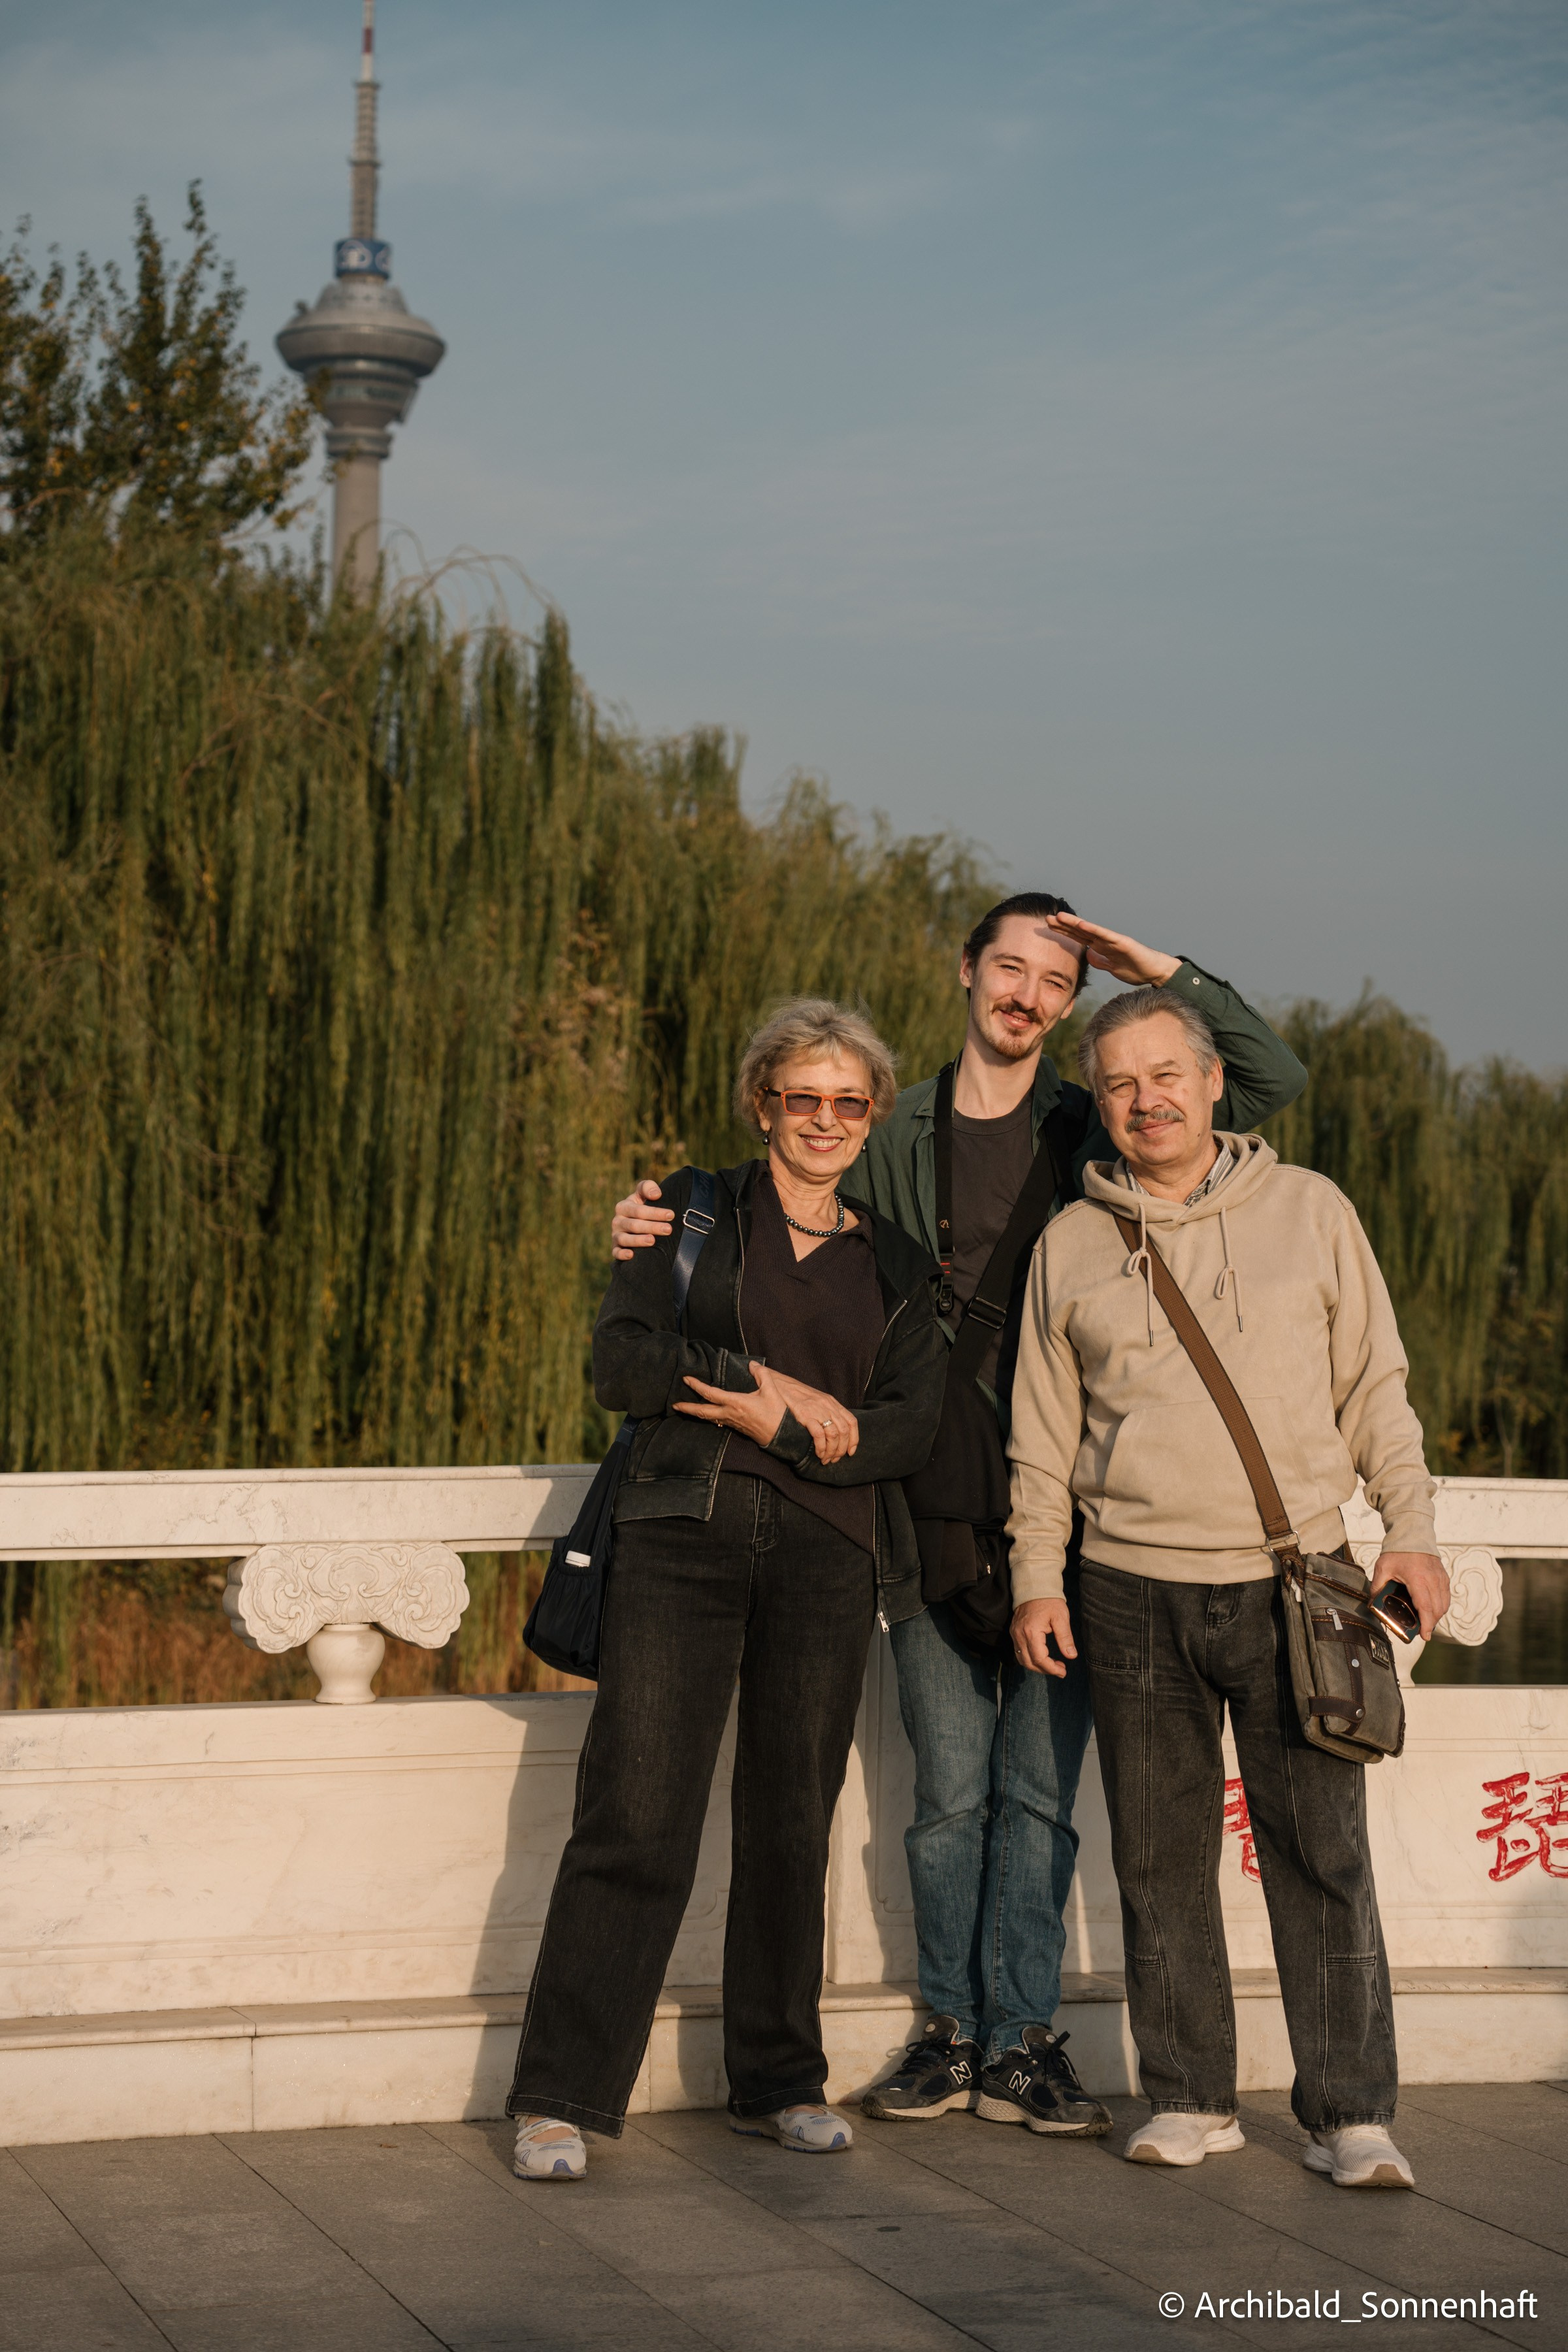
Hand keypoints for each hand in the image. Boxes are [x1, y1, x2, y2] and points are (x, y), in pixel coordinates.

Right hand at [612, 1178, 673, 1260]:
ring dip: (638, 1240)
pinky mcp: (616, 1248)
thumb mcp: (643, 1194)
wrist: (635, 1221)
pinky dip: (622, 1254)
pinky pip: (616, 1252)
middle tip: (669, 1229)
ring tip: (652, 1241)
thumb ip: (648, 1187)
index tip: (671, 1215)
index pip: (639, 1210)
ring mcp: (616, 1235)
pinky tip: (632, 1255)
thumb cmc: (642, 1206)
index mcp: (623, 1207)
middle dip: (652, 1227)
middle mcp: (617, 1221)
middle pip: (634, 1225)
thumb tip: (656, 1194)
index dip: (655, 1212)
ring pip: (625, 1239)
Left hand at [674, 1362, 790, 1446]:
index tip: (686, 1379)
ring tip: (685, 1409)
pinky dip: (708, 1417)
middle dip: (687, 1408)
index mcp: (736, 1403)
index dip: (697, 1386)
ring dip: (696, 1413)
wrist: (782, 1436)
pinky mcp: (736, 1428)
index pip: (710, 1394)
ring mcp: (732, 1422)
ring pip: (708, 1418)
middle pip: (703, 1412)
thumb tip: (751, 1364)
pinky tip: (706, 1414)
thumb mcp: (771, 1390)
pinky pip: (717, 1421)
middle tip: (674, 1405)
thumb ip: (761, 1374)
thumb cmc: (777, 1414)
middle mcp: (730, 1414)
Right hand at [767, 1371, 859, 1464]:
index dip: (854, 1439)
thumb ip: (827, 1412)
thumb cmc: (797, 1395)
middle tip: (834, 1459)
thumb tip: (834, 1431)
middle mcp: (828, 1406)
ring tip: (825, 1459)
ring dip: (831, 1451)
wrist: (780, 1385)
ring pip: (834, 1435)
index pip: (851, 1422)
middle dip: (842, 1449)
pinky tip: (818, 1453)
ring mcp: (817, 1410)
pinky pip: (819, 1435)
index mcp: (832, 1403)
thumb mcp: (817, 1400)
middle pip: (844, 1431)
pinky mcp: (805, 1415)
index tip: (851, 1452)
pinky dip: (821, 1447)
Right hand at [1010, 1596, 1077, 1677]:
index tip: (1063, 1671)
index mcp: (1031, 1632)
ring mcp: (1014, 1634)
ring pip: (1022, 1659)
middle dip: (1045, 1670)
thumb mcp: (1061, 1618)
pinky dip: (1030, 1658)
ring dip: (1037, 1666)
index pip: (1039, 1659)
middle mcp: (1019, 1635)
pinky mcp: (1014, 1632)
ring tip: (1052, 1665)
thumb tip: (1071, 1656)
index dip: (1052, 1668)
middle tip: (1060, 1670)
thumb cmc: (1049, 1601)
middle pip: (1029, 1662)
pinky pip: (1019, 1651)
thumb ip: (1065, 1638)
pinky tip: (1042, 1656)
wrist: (1034, 1587)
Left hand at [1044, 913, 1179, 988]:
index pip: (1078, 938)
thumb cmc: (1136, 969)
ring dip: (1074, 924)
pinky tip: (1081, 925)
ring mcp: (1113, 940)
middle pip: (1080, 932)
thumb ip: (1100, 961)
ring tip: (1059, 917)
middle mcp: (1105, 941)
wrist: (1155, 971)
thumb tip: (1087, 955)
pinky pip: (1105, 936)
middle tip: (1046, 919)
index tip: (1048, 928)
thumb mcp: (1112, 967)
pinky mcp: (1123, 942)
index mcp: (1101, 947)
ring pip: (1090, 930)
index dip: (1064, 932)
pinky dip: (1093, 930)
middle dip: (1063, 926)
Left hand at [1371, 1551, 1449, 1642]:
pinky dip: (1441, 1606)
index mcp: (1418, 1579)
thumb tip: (1373, 1603)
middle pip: (1437, 1609)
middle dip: (1431, 1623)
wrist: (1412, 1535)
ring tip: (1426, 1622)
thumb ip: (1377, 1586)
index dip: (1426, 1624)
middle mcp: (1433, 1580)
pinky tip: (1432, 1609)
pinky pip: (1446, 1596)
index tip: (1425, 1635)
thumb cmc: (1398, 1551)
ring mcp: (1440, 1578)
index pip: (1425, 1607)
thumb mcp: (1383, 1568)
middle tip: (1422, 1631)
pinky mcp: (1444, 1576)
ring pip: (1444, 1604)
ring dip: (1437, 1616)